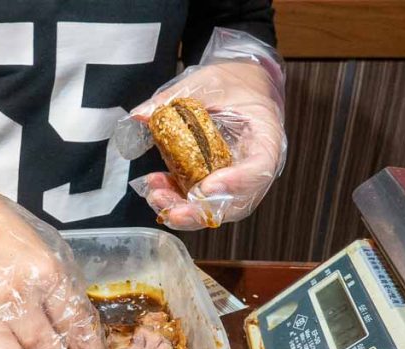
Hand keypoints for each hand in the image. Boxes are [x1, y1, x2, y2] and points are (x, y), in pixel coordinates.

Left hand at [115, 29, 286, 229]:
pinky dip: (178, 198)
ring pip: (217, 209)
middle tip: (172, 212)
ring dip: (185, 210)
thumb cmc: (233, 82)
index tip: (204, 188)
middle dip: (201, 212)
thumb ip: (176, 97)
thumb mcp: (207, 82)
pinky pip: (201, 201)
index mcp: (265, 138)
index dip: (235, 184)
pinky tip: (156, 187)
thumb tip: (139, 114)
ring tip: (156, 196)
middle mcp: (255, 167)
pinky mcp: (218, 182)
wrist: (241, 85)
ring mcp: (238, 179)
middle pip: (237, 203)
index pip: (260, 169)